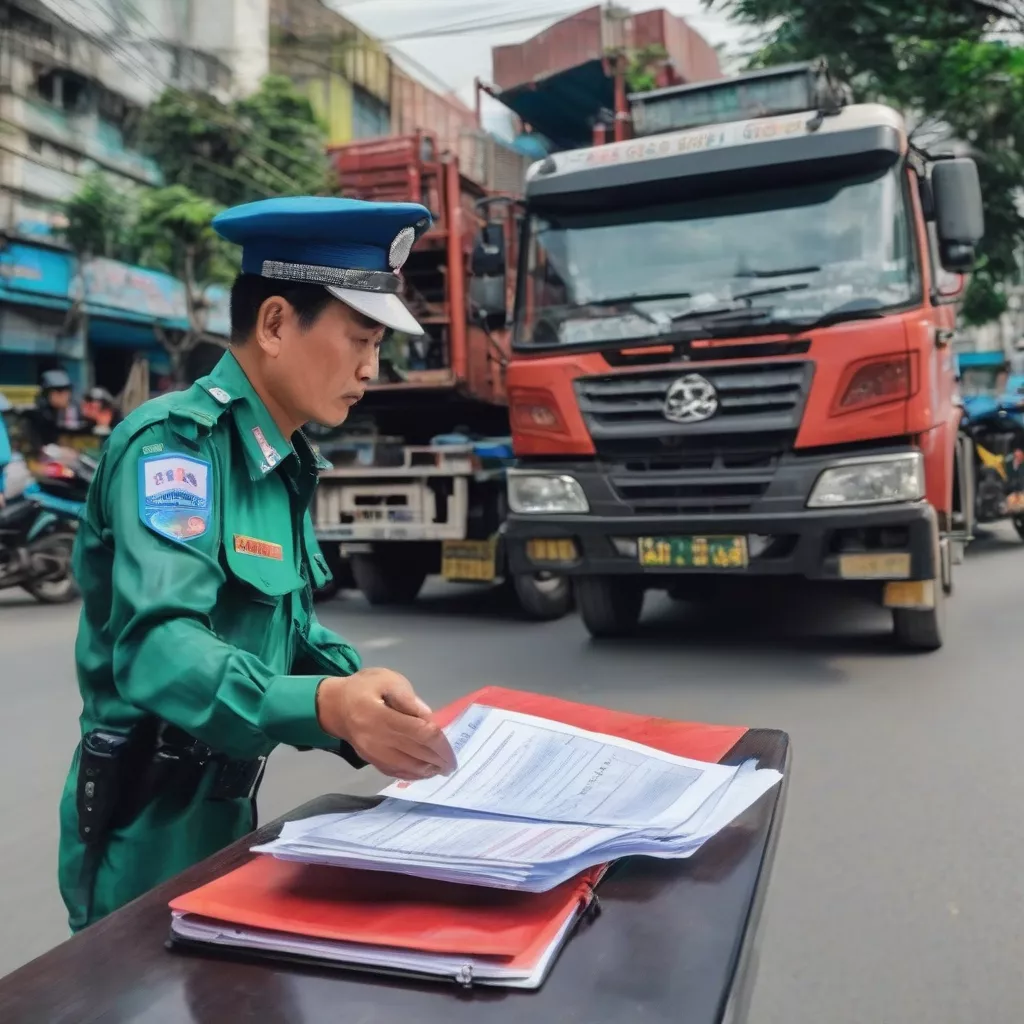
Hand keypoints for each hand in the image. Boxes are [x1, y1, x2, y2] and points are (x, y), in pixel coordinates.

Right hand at [316, 669, 456, 780]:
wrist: (334, 705)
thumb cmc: (364, 688)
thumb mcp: (387, 681)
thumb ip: (409, 700)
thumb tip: (430, 720)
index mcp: (381, 715)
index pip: (419, 732)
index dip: (439, 743)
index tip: (452, 749)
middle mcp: (376, 738)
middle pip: (414, 753)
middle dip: (438, 759)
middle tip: (453, 764)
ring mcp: (372, 752)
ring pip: (405, 767)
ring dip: (426, 770)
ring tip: (442, 768)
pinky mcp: (369, 759)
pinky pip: (393, 771)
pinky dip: (411, 773)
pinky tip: (423, 771)